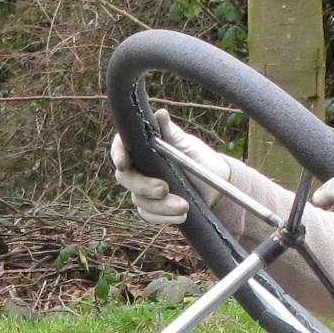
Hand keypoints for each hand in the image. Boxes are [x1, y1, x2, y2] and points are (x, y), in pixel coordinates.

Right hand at [109, 111, 228, 226]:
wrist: (215, 183)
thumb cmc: (197, 157)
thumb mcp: (185, 143)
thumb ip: (169, 131)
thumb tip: (161, 114)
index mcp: (141, 148)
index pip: (120, 147)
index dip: (117, 154)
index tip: (123, 163)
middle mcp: (137, 169)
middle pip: (126, 178)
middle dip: (144, 186)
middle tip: (164, 189)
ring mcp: (143, 190)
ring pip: (140, 201)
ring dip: (161, 206)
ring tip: (184, 206)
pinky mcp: (152, 209)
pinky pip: (150, 216)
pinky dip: (165, 218)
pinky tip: (182, 215)